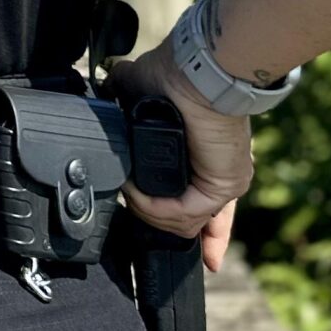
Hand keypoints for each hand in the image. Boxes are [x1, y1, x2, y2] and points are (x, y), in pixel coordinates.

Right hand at [106, 51, 251, 273]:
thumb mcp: (142, 91)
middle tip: (134, 204)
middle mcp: (220, 176)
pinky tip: (135, 190)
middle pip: (191, 222)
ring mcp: (223, 183)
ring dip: (147, 209)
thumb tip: (106, 85)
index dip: (203, 233)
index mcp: (206, 160)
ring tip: (128, 188)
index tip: (203, 257)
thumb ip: (124, 96)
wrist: (194, 72)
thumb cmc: (171, 77)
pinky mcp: (220, 186)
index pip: (207, 208)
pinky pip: (182, 213)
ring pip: (181, 221)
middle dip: (160, 223)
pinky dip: (153, 206)